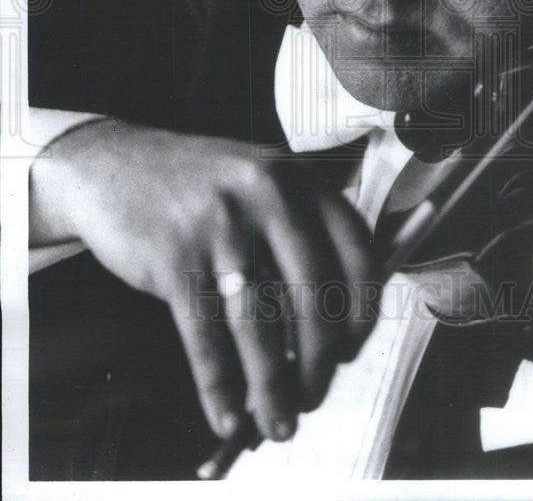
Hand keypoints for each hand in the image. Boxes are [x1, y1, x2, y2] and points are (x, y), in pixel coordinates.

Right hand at [29, 119, 378, 441]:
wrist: (114, 163)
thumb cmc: (201, 187)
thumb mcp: (262, 183)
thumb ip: (301, 233)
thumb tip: (328, 330)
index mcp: (300, 179)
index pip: (357, 252)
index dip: (363, 311)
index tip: (352, 349)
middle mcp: (268, 196)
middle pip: (313, 296)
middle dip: (319, 362)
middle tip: (314, 398)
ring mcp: (220, 225)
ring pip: (259, 325)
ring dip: (272, 387)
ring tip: (280, 424)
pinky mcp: (173, 256)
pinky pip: (204, 335)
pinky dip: (218, 384)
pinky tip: (226, 414)